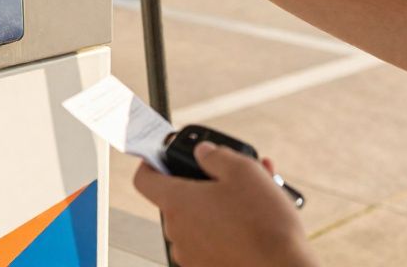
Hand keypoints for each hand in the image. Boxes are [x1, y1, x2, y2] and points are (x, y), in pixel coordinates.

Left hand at [134, 143, 316, 266]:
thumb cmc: (263, 223)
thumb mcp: (243, 170)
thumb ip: (216, 155)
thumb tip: (203, 152)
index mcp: (177, 203)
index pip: (143, 179)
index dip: (150, 164)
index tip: (161, 158)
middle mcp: (177, 231)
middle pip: (177, 199)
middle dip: (201, 185)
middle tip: (228, 177)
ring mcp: (191, 254)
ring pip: (198, 221)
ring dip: (217, 207)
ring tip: (251, 199)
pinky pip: (209, 242)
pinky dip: (224, 230)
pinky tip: (251, 223)